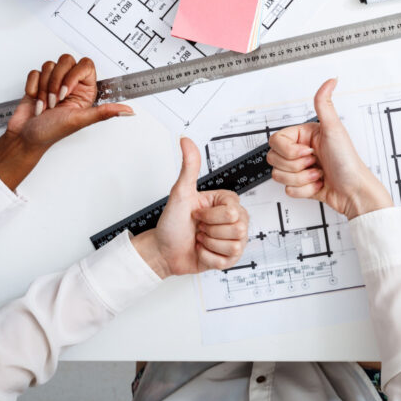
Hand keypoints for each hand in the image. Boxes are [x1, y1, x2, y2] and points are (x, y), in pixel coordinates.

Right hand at [0, 55, 133, 189]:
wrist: (25, 138)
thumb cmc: (51, 132)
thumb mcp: (80, 121)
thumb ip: (104, 112)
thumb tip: (129, 111)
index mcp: (86, 91)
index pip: (86, 65)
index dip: (73, 75)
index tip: (66, 92)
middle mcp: (72, 85)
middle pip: (66, 60)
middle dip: (55, 82)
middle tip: (55, 101)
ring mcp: (54, 83)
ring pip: (49, 66)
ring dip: (44, 89)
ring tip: (46, 105)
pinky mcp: (38, 84)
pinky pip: (35, 73)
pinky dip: (33, 88)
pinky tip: (36, 102)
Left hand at [132, 138, 248, 277]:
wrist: (163, 251)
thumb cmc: (171, 223)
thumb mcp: (180, 193)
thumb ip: (189, 166)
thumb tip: (186, 141)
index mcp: (227, 203)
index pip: (232, 212)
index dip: (210, 216)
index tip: (197, 214)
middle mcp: (235, 220)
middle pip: (237, 228)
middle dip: (210, 230)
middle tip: (199, 227)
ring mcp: (234, 239)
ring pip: (233, 244)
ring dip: (209, 244)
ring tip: (200, 239)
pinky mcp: (230, 257)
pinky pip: (227, 259)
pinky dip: (208, 257)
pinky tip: (202, 250)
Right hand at [267, 79, 391, 218]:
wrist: (354, 191)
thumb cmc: (347, 161)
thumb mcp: (335, 129)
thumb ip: (324, 104)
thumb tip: (330, 81)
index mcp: (305, 135)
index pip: (275, 140)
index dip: (290, 150)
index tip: (308, 150)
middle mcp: (301, 150)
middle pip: (274, 158)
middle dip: (296, 165)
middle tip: (315, 161)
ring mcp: (301, 168)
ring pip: (278, 176)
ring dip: (302, 179)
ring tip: (319, 173)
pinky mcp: (302, 185)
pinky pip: (288, 190)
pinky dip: (305, 190)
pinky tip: (318, 183)